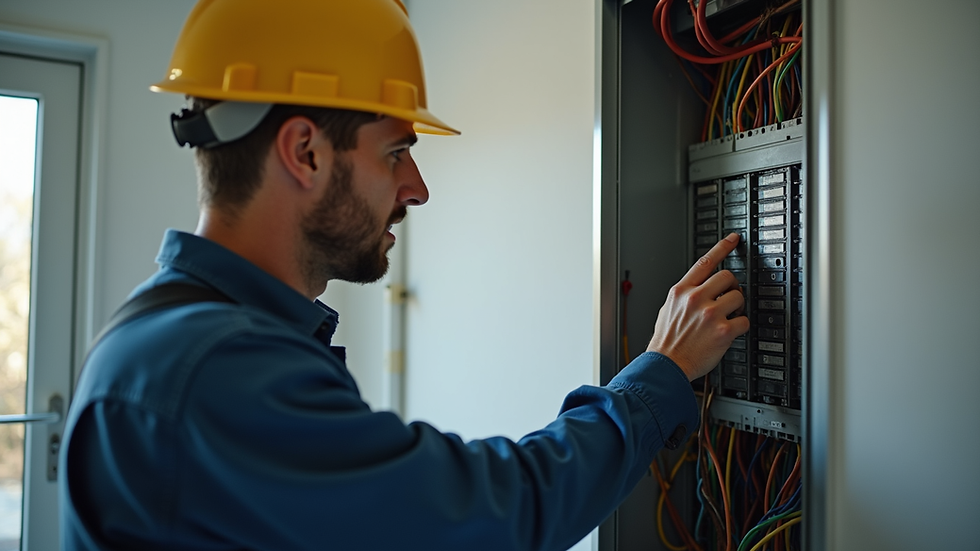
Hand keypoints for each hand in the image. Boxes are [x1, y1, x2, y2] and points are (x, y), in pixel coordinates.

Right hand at [647, 233, 748, 380]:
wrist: (666, 366)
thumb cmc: (666, 342)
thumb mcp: (667, 309)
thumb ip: (684, 296)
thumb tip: (699, 288)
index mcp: (681, 291)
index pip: (705, 262)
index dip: (722, 247)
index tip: (733, 239)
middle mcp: (696, 299)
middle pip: (727, 276)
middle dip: (731, 286)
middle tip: (729, 297)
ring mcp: (710, 314)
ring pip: (739, 296)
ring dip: (737, 306)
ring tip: (728, 317)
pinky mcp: (723, 331)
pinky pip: (744, 320)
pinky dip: (740, 326)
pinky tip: (730, 332)